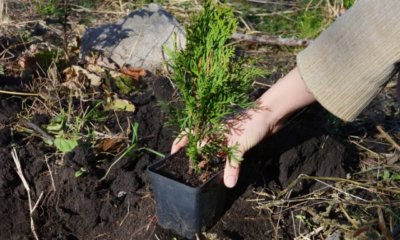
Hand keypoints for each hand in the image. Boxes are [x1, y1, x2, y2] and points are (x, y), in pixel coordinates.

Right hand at [171, 67, 315, 187]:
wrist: (271, 115)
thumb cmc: (251, 124)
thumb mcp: (240, 145)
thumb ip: (232, 165)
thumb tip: (227, 184)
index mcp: (212, 127)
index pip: (190, 134)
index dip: (180, 143)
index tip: (172, 154)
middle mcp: (217, 132)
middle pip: (200, 143)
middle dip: (193, 155)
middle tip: (188, 169)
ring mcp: (227, 136)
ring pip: (213, 149)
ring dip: (208, 159)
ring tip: (202, 172)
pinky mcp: (238, 140)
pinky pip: (226, 152)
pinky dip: (223, 160)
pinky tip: (221, 169)